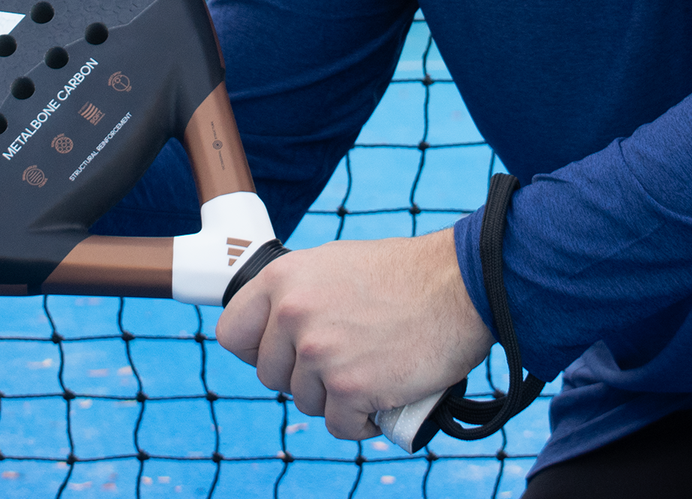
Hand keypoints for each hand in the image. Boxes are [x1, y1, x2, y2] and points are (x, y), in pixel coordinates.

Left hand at [215, 228, 492, 439]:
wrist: (458, 286)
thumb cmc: (403, 274)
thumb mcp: (334, 264)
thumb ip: (299, 294)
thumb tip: (275, 326)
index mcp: (284, 278)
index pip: (233, 333)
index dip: (257, 348)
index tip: (282, 351)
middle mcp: (293, 313)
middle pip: (271, 375)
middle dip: (304, 375)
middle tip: (344, 357)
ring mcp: (320, 352)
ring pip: (306, 402)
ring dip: (335, 396)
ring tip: (370, 366)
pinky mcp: (350, 388)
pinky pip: (338, 426)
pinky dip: (361, 420)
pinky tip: (382, 395)